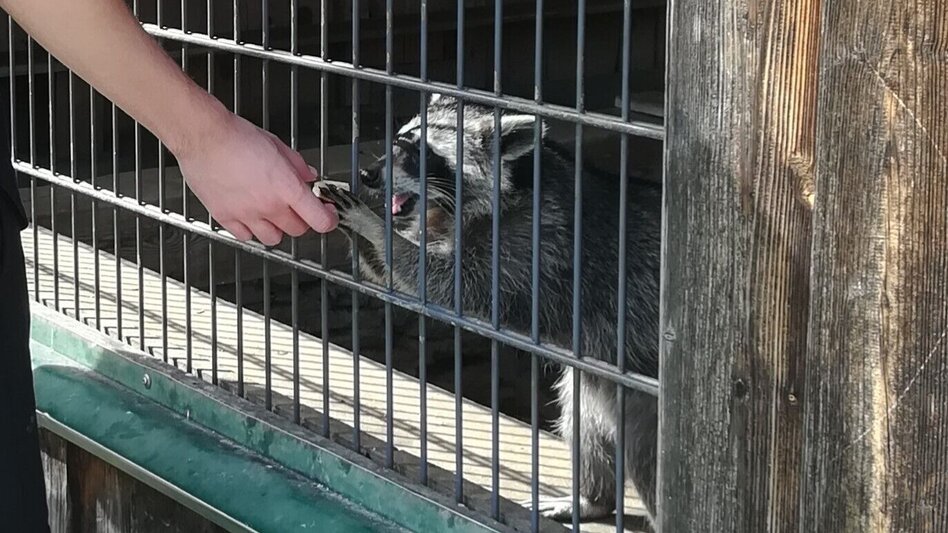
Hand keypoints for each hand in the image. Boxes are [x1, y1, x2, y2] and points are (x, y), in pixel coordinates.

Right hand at [173, 110, 338, 245]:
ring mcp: (246, 215)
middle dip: (303, 220)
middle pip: (298, 230)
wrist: (203, 136)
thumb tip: (308, 176)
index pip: (319, 220)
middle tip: (300, 208)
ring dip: (279, 229)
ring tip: (275, 214)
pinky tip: (252, 217)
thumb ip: (297, 165)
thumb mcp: (277, 145)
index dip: (329, 219)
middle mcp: (268, 206)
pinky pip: (245, 237)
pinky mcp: (225, 217)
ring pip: (273, 239)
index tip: (329, 214)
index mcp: (286, 188)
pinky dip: (252, 231)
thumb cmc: (236, 137)